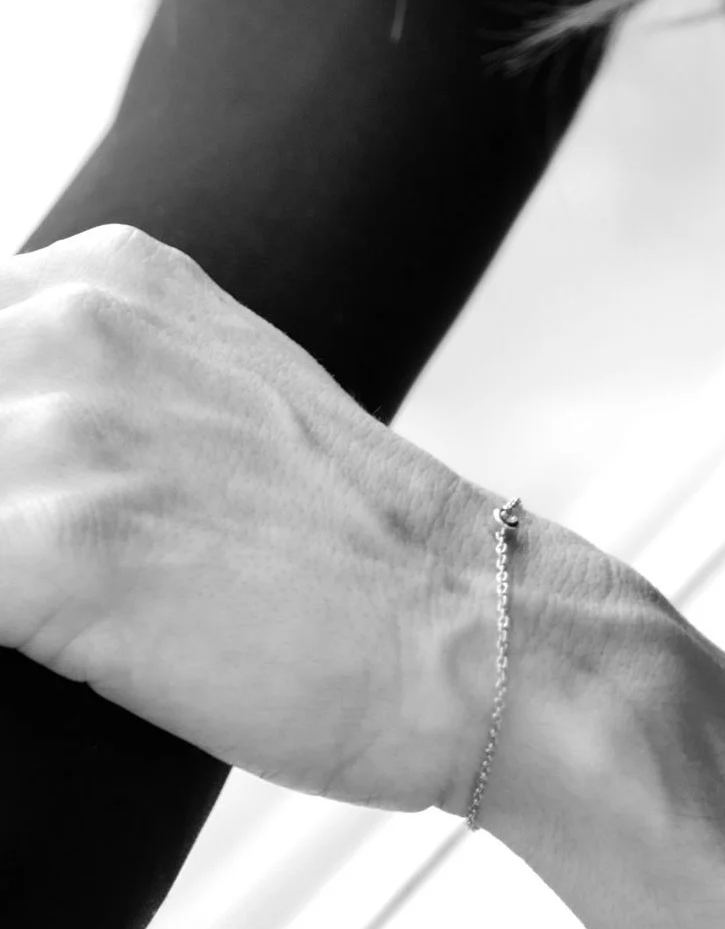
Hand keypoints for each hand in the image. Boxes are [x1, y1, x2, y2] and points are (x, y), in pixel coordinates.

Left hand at [0, 224, 494, 810]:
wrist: (473, 631)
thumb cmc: (332, 562)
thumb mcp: (202, 409)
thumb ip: (77, 395)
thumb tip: (6, 452)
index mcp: (106, 274)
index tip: (8, 512)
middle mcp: (78, 322)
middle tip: (13, 568)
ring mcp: (72, 428)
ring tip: (23, 603)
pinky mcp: (65, 547)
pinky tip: (18, 654)